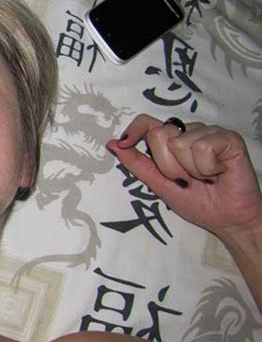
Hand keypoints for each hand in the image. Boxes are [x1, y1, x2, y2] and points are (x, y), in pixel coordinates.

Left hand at [107, 114, 261, 237]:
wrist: (227, 219)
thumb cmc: (196, 202)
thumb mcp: (159, 184)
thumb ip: (137, 163)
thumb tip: (113, 144)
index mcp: (171, 141)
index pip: (147, 122)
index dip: (134, 130)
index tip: (124, 143)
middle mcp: (188, 132)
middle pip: (159, 135)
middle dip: (167, 166)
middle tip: (185, 180)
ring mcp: (209, 132)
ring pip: (181, 143)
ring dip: (190, 170)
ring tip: (205, 178)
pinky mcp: (229, 138)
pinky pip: (203, 147)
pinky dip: (207, 167)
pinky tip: (218, 173)